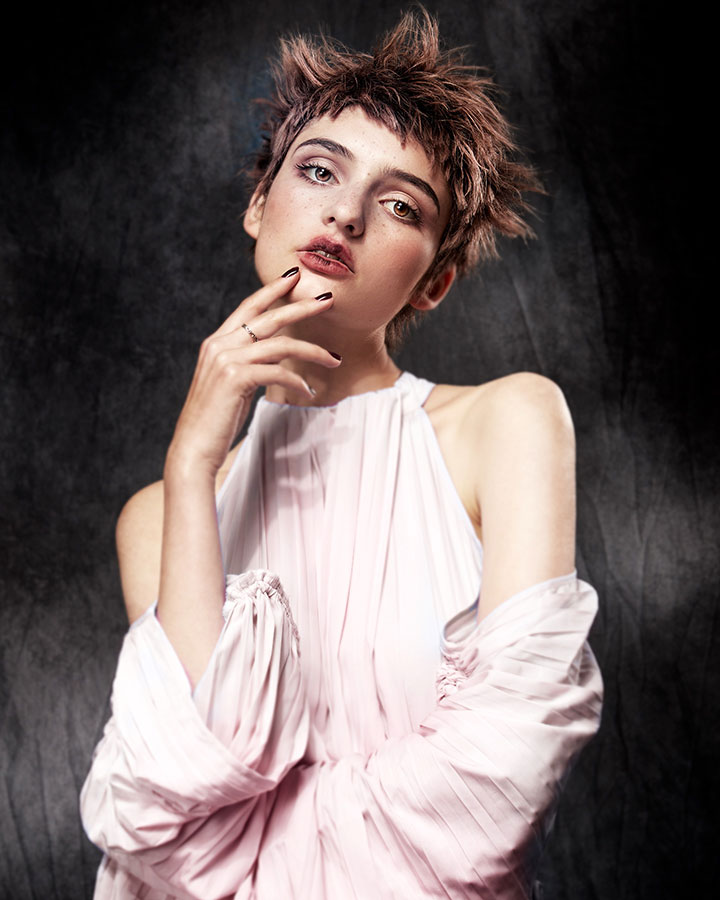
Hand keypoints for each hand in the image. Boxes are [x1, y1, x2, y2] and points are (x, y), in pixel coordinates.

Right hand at [166, 268, 338, 481]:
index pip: (248, 307)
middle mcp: (219, 345)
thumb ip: (246, 363)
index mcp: (217, 343)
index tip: (294, 277)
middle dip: (301, 306)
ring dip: (312, 351)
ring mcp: (226, 360)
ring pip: (280, 344)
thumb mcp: (229, 384)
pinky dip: (297, 381)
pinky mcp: (235, 378)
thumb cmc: (214, 420)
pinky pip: (278, 371)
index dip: (272, 290)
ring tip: (335, 359)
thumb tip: (273, 355)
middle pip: (269, 317)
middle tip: (328, 299)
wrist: (193, 448)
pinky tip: (308, 391)